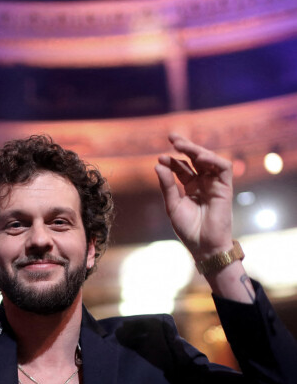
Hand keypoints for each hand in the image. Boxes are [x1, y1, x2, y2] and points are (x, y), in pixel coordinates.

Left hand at [155, 133, 233, 259]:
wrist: (203, 246)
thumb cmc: (188, 229)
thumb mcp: (173, 205)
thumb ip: (167, 185)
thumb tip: (157, 165)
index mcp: (190, 187)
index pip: (182, 168)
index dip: (172, 161)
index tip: (160, 157)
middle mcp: (203, 183)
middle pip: (195, 159)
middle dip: (185, 147)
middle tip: (172, 137)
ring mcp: (214, 184)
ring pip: (209, 160)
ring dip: (196, 150)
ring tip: (181, 145)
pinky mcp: (225, 188)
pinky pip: (223, 168)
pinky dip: (212, 160)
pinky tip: (199, 157)